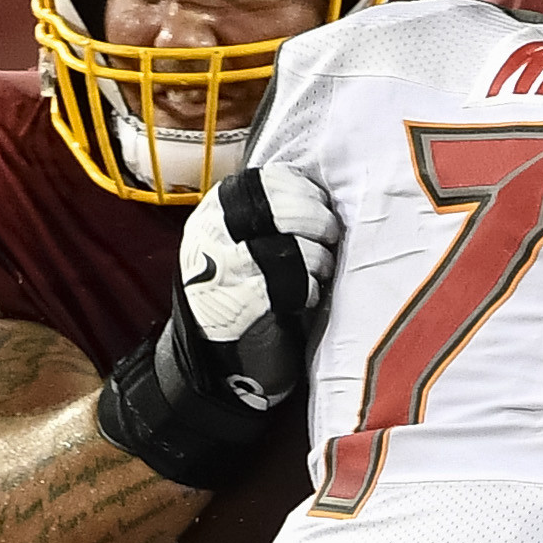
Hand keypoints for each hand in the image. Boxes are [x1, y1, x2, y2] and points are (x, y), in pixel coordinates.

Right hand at [92, 165, 337, 488]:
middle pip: (278, 207)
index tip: (320, 205)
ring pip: (290, 247)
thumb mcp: (243, 242)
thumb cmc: (241, 294)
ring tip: (320, 271)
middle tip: (329, 236)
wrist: (214, 363)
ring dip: (317, 259)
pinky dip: (308, 291)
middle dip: (315, 219)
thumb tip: (320, 190)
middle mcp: (213, 234)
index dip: (303, 190)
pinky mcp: (241, 305)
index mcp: (216, 211)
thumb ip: (269, 213)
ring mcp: (224, 270)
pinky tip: (305, 299)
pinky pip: (290, 285)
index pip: (266, 179)